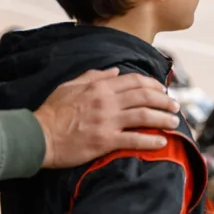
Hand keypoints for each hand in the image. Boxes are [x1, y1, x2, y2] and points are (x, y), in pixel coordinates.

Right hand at [34, 68, 180, 168]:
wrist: (38, 135)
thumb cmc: (51, 111)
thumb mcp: (70, 85)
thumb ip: (94, 76)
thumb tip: (114, 71)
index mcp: (99, 86)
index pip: (134, 81)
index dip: (153, 85)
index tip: (163, 90)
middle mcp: (106, 101)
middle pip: (145, 96)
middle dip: (164, 100)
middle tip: (176, 106)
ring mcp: (107, 121)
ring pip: (144, 116)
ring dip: (163, 118)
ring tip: (175, 122)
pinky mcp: (105, 141)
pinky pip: (134, 139)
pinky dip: (151, 141)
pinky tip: (162, 142)